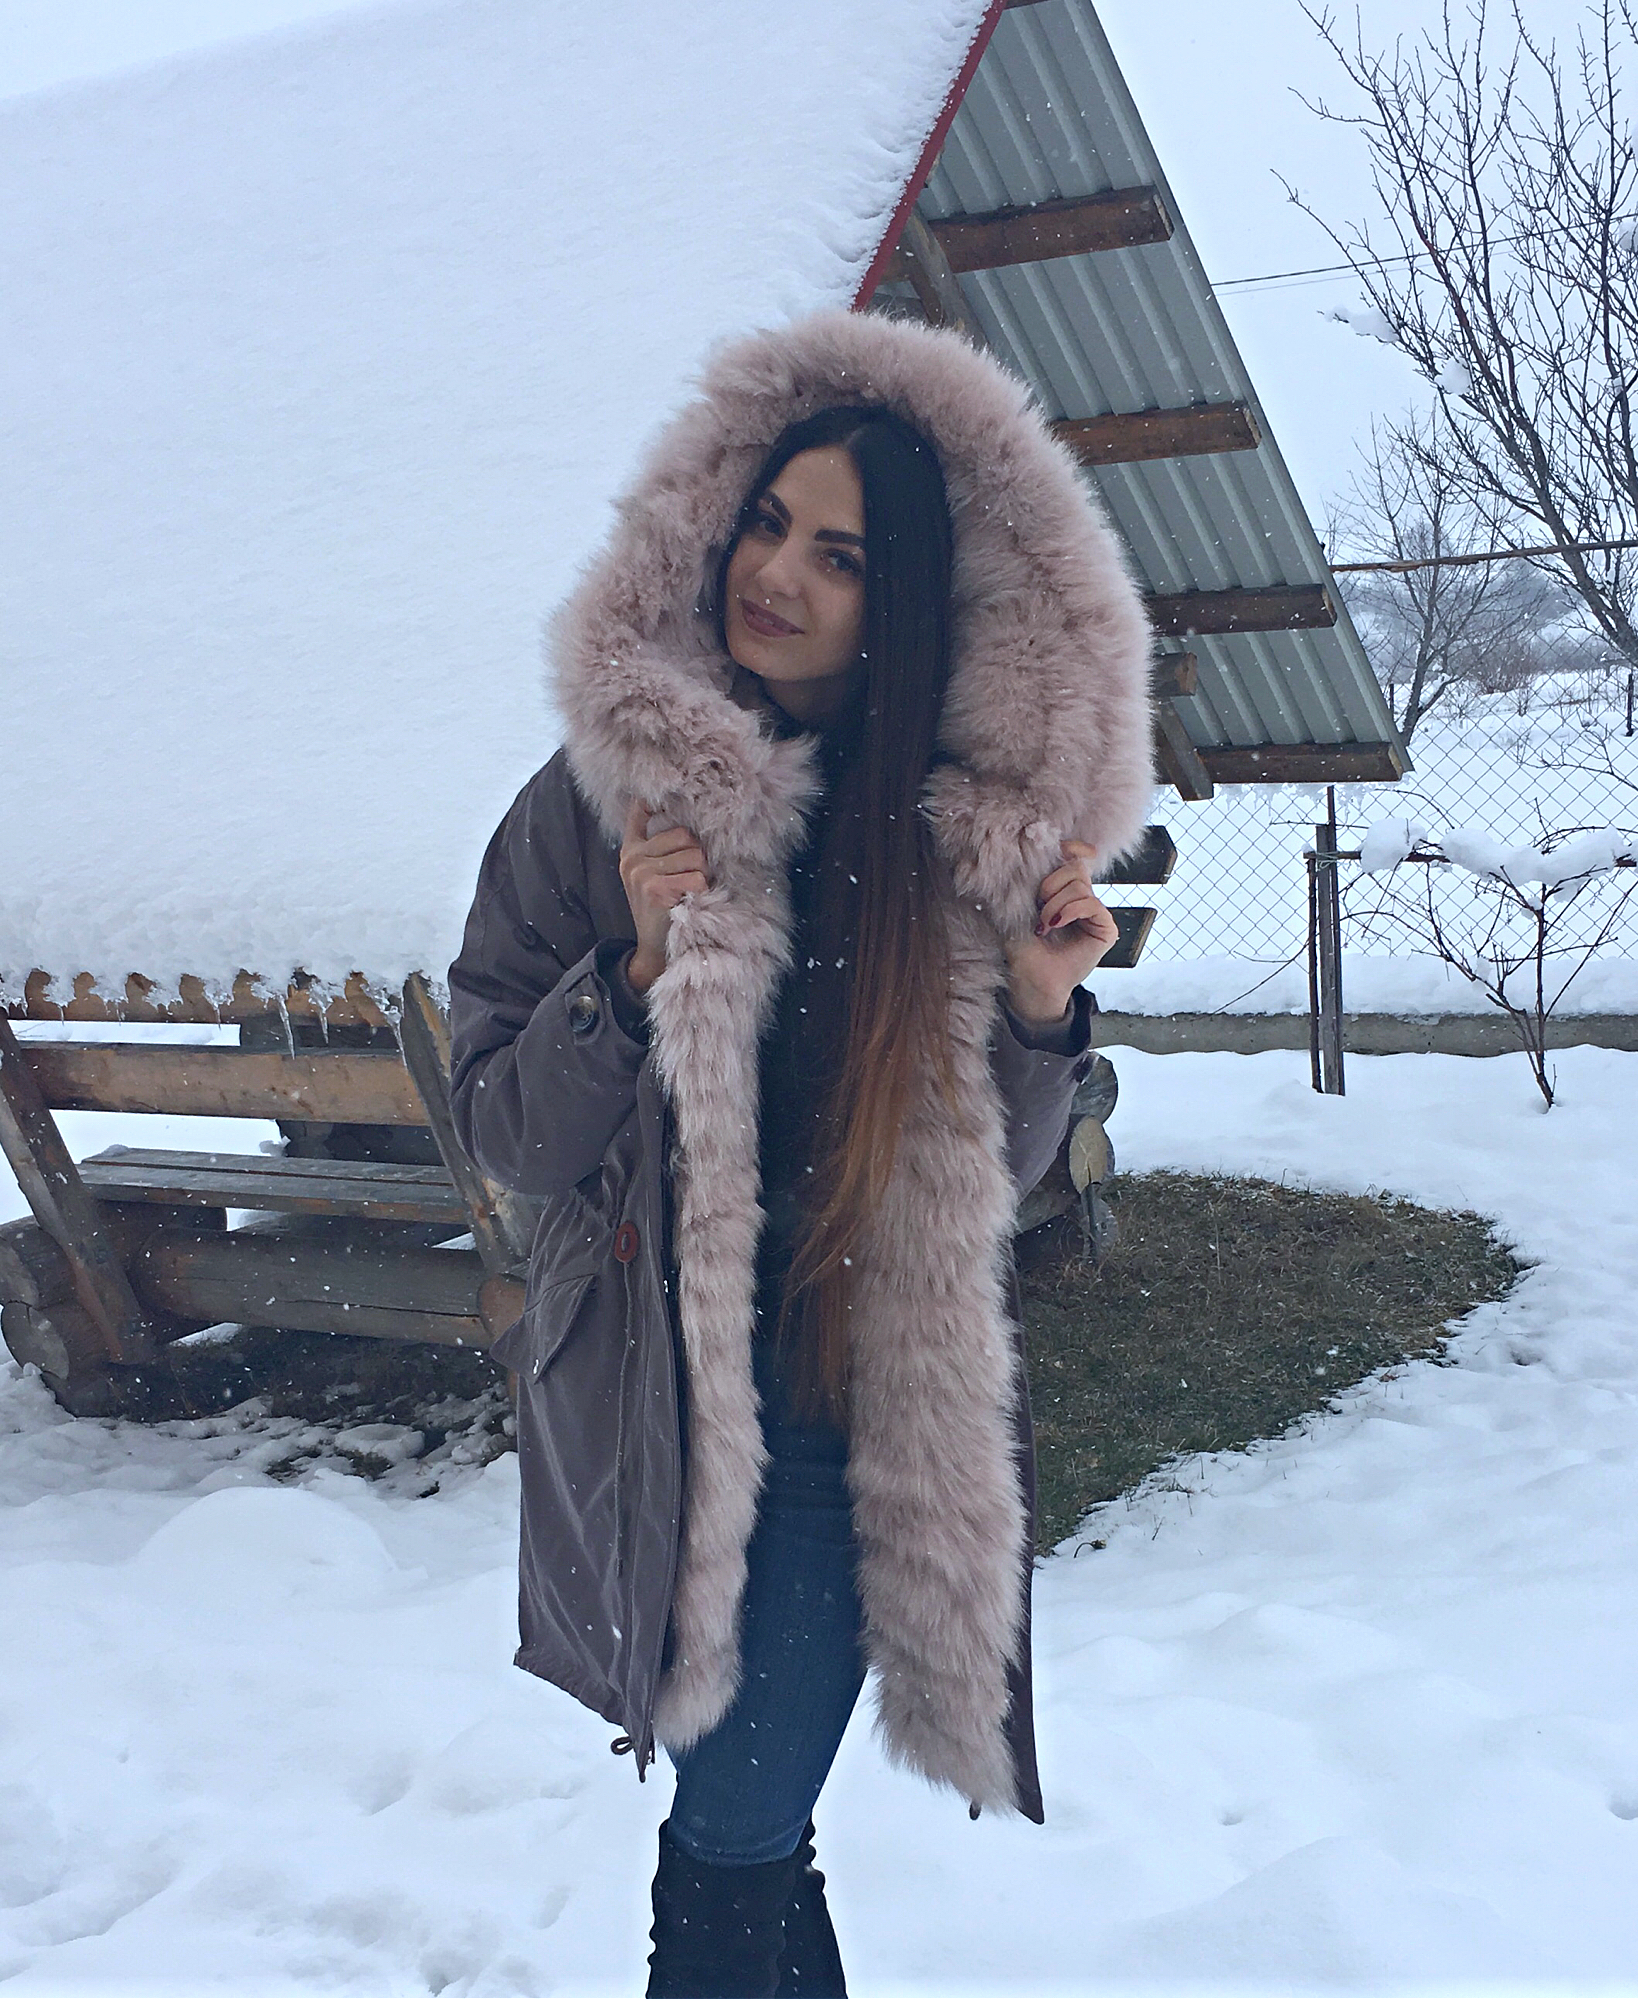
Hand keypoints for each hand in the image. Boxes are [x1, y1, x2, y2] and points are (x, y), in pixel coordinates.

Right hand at [618, 799, 710, 992]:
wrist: (654, 949)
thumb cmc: (662, 908)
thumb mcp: (651, 875)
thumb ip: (660, 848)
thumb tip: (683, 819)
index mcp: (631, 849)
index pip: (638, 812)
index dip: (651, 799)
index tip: (657, 794)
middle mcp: (632, 857)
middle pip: (685, 835)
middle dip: (697, 855)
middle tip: (692, 877)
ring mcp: (641, 872)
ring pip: (695, 856)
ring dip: (702, 875)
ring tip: (691, 890)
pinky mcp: (655, 889)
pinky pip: (697, 878)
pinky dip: (702, 891)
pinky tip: (690, 901)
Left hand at [1003, 839, 1118, 1024]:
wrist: (1032, 981)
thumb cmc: (1024, 949)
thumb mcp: (1018, 912)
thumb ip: (1022, 886)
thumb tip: (1011, 859)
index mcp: (1063, 891)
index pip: (1075, 857)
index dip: (1070, 848)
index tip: (1060, 847)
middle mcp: (1082, 898)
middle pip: (1075, 867)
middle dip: (1051, 882)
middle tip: (1038, 904)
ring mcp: (1095, 913)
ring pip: (1080, 885)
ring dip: (1055, 904)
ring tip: (1043, 925)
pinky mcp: (1106, 928)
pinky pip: (1091, 904)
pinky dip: (1070, 911)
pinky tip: (1056, 925)